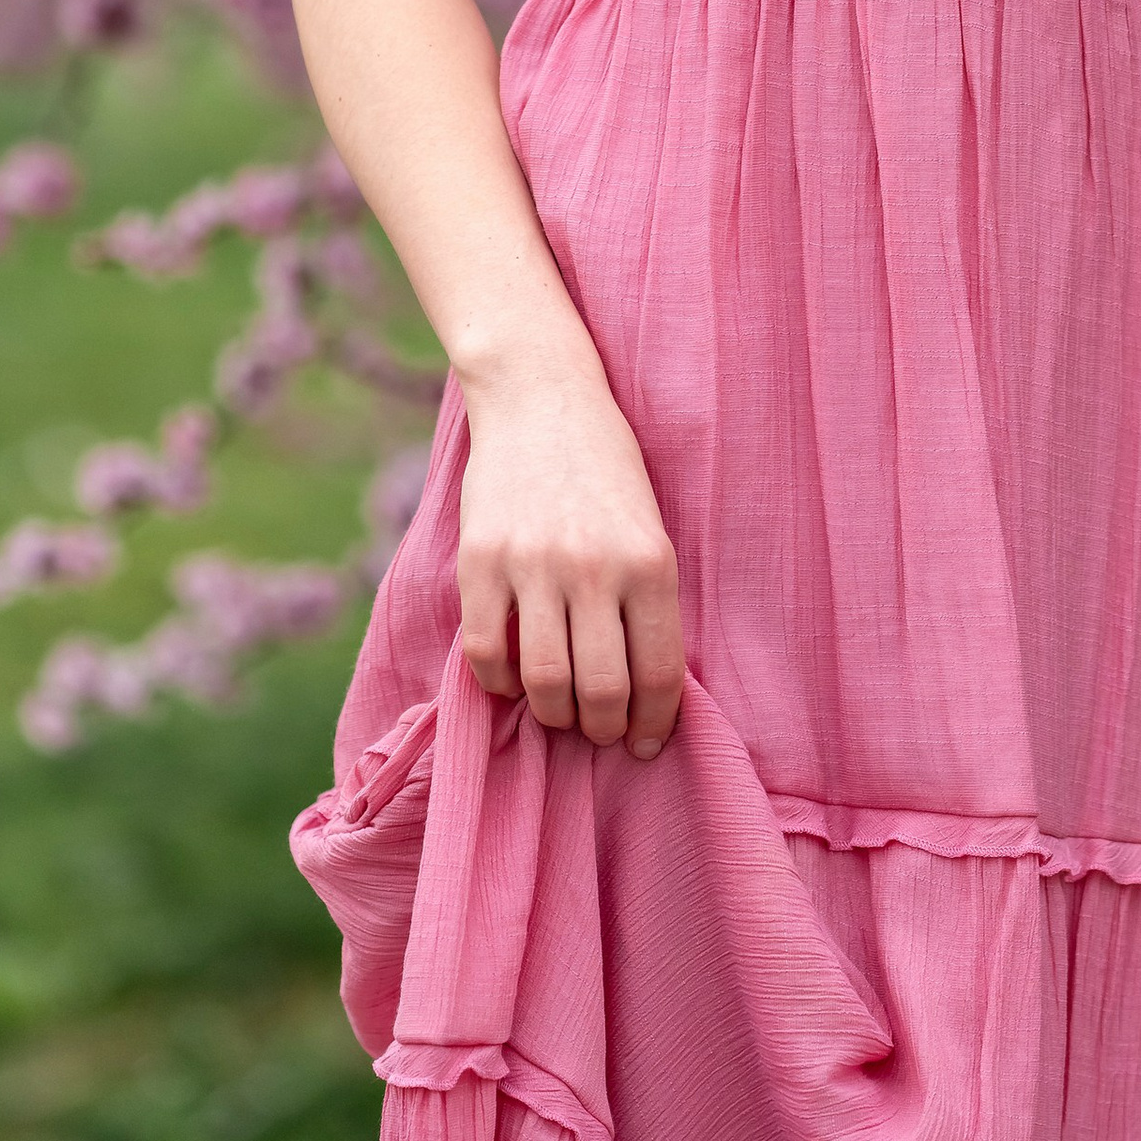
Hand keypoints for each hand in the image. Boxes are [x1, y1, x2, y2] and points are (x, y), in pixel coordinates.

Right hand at [456, 346, 685, 759]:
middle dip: (604, 729)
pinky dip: (501, 684)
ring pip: (545, 684)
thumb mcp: (648, 526)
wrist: (540, 396)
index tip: (647, 744)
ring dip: (554, 717)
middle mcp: (594, 567)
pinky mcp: (480, 561)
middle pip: (602, 693)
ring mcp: (533, 564)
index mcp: (649, 561)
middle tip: (601, 731)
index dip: (655, 725)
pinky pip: (487, 655)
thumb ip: (645, 600)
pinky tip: (514, 677)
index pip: (659, 676)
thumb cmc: (605, 467)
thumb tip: (644, 690)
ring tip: (560, 712)